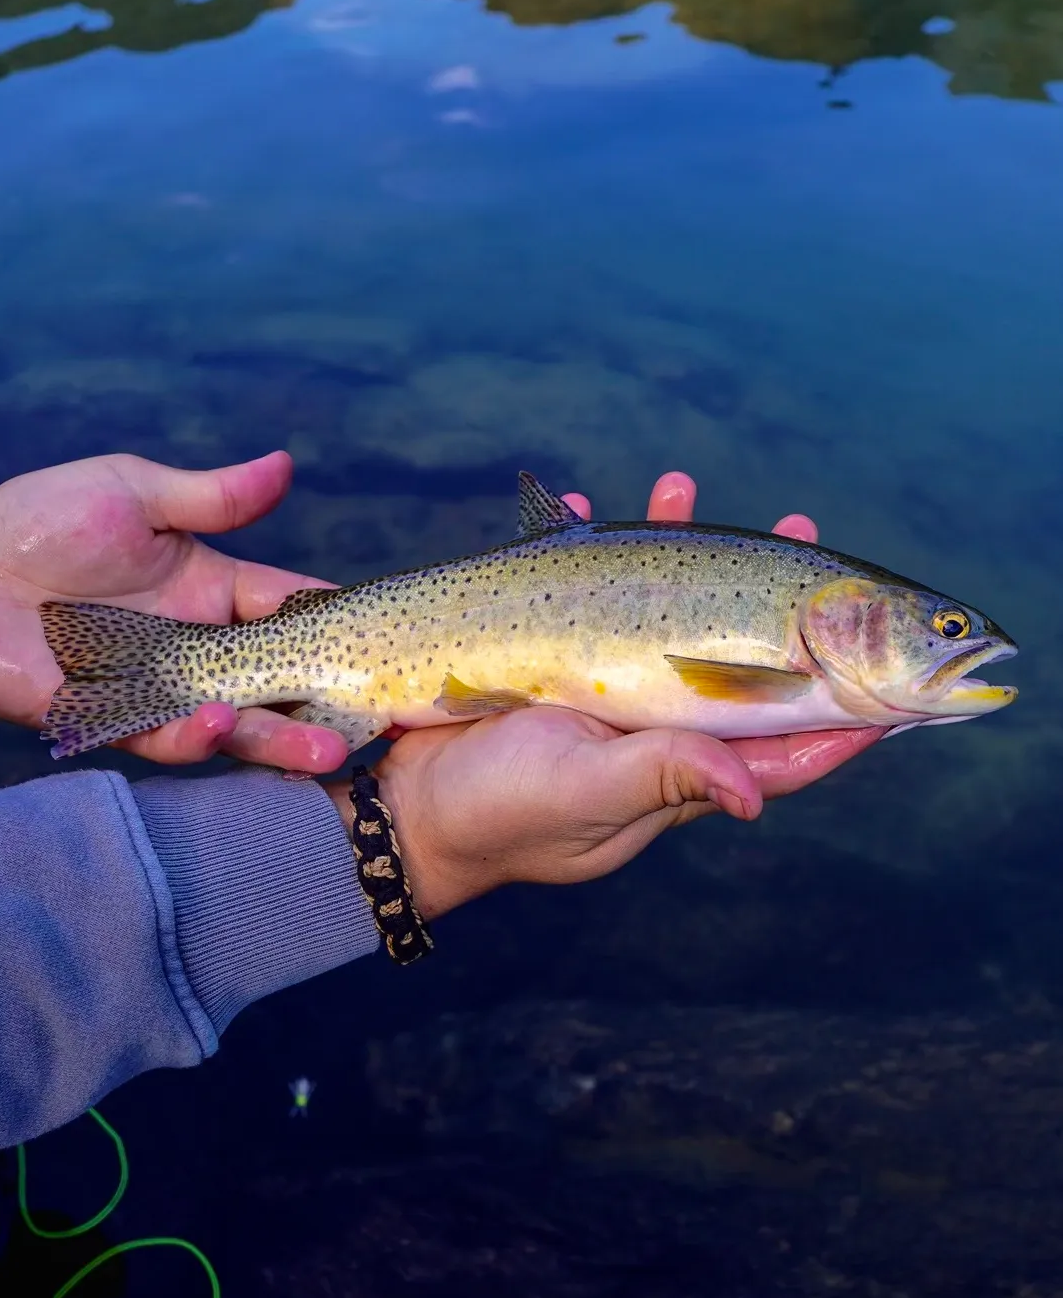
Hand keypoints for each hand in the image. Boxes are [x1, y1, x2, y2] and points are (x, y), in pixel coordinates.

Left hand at [0, 452, 350, 772]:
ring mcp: (157, 688)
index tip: (382, 639)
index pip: (285, 609)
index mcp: (210, 589)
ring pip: (233, 721)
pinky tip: (217, 724)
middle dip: (320, 700)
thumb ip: (211, 498)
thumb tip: (286, 465)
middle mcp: (194, 646)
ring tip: (323, 751)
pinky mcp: (111, 719)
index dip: (330, 622)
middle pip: (273, 680)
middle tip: (370, 721)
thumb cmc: (45, 519)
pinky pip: (162, 736)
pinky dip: (192, 735)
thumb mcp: (135, 493)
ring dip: (277, 737)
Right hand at [340, 473, 880, 918]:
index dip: (836, 711)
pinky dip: (581, 550)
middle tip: (798, 523)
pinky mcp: (554, 664)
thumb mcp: (589, 794)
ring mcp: (604, 691)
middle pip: (734, 659)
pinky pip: (579, 594)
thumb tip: (757, 798)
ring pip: (660, 610)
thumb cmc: (502, 813)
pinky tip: (577, 508)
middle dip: (772, 597)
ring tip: (677, 485)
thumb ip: (668, 775)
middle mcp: (653, 727)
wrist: (408, 807)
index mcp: (678, 769)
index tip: (889, 674)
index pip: (780, 744)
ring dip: (674, 544)